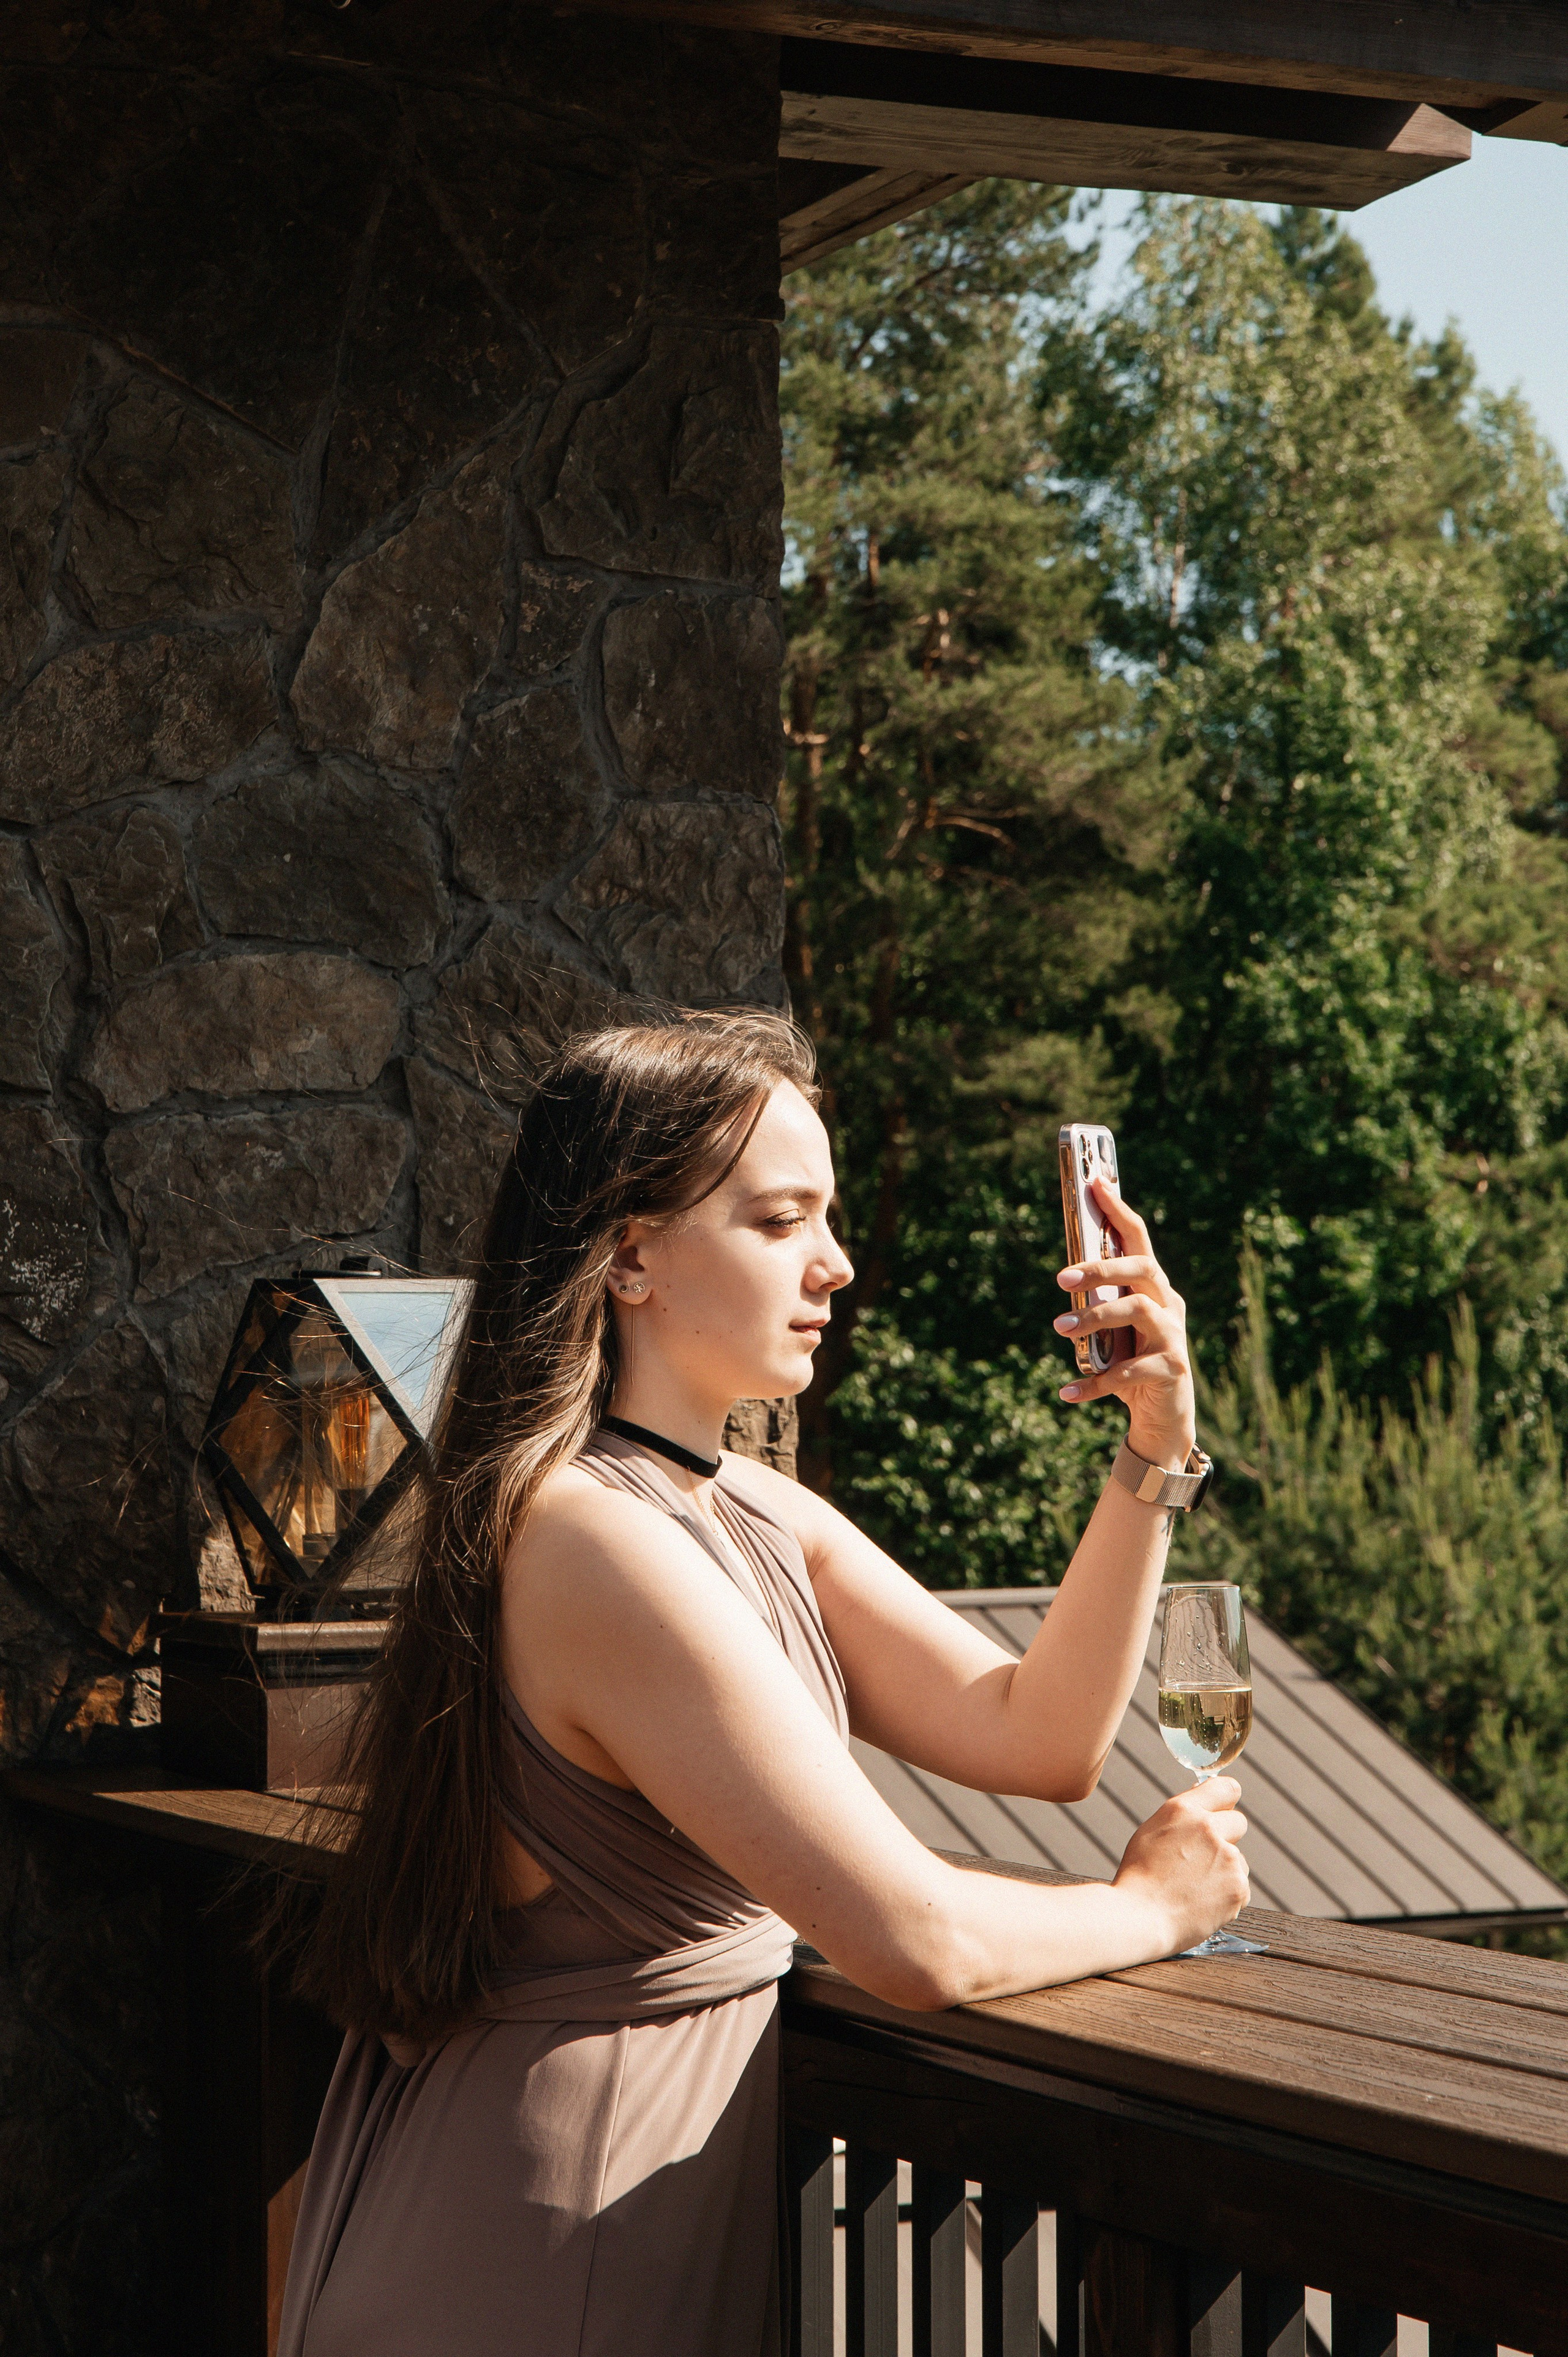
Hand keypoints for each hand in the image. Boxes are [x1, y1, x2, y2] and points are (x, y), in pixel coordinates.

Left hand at [1053, 1176, 1195, 1468]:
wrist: (1164, 1420)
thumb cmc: (1132, 1365)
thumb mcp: (1114, 1330)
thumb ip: (1100, 1304)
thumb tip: (1067, 1277)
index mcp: (1155, 1288)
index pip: (1139, 1240)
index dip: (1118, 1210)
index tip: (1095, 1182)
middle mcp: (1169, 1305)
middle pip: (1142, 1269)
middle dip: (1101, 1267)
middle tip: (1061, 1279)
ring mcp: (1174, 1337)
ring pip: (1138, 1311)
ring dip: (1095, 1318)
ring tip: (1059, 1328)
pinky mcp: (1172, 1370)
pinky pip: (1129, 1371)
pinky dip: (1095, 1382)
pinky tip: (1067, 1392)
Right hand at [1113, 1779, 1249, 1955]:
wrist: (1139, 1918)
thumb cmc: (1139, 1876)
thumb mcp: (1152, 1831)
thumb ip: (1183, 1817)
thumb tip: (1205, 1811)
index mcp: (1185, 1810)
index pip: (1227, 1787)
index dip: (1226, 1800)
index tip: (1222, 1810)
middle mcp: (1210, 1829)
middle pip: (1238, 1821)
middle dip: (1226, 1836)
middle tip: (1203, 1857)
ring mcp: (1228, 1859)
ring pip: (1238, 1859)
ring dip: (1224, 1869)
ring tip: (1194, 1888)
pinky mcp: (1238, 1888)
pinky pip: (1239, 1886)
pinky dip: (1226, 1895)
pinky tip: (1201, 1902)